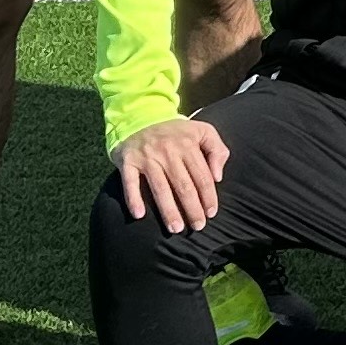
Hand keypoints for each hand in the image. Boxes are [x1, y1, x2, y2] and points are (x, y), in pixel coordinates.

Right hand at [114, 115, 226, 230]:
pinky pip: (129, 182)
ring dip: (168, 210)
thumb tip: (218, 177)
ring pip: (160, 188)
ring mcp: (147, 156)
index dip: (208, 197)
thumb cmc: (176, 131)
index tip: (211, 214)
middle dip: (192, 208)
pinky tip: (139, 215)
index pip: (202, 176)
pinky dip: (133, 198)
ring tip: (176, 228)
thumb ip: (217, 150)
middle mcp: (168, 151)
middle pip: (183, 185)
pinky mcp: (127, 160)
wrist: (140, 116)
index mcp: (188, 144)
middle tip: (197, 227)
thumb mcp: (203, 130)